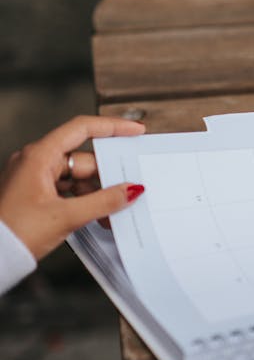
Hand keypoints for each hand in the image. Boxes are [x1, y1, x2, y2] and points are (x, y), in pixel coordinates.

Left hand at [0, 115, 145, 260]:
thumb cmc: (13, 232)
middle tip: (128, 190)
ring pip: (79, 177)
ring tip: (110, 214)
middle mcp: (36, 162)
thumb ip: (104, 201)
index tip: (135, 130)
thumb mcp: (66, 216)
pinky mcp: (36, 194)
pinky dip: (85, 202)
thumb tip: (131, 190)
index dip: (112, 127)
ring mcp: (35, 178)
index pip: (82, 129)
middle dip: (107, 177)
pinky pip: (69, 190)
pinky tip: (96, 217)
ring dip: (97, 195)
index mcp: (39, 156)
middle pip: (84, 159)